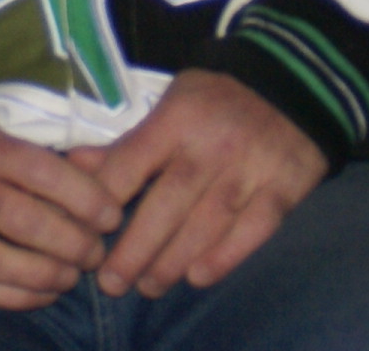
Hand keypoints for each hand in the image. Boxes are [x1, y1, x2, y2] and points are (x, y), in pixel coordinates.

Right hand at [0, 113, 121, 309]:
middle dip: (71, 243)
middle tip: (96, 253)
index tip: (111, 216)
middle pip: (24, 221)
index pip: (41, 172)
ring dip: (45, 275)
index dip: (84, 196)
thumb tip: (101, 185)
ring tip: (71, 276)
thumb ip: (43, 161)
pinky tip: (42, 294)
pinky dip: (15, 298)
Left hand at [64, 70, 326, 298]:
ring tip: (149, 286)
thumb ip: (127, 141)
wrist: (294, 81)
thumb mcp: (170, 103)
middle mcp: (211, 146)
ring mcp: (250, 168)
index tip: (87, 234)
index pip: (131, 165)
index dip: (104, 203)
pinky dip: (225, 256)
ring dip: (173, 261)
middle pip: (167, 205)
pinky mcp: (284, 187)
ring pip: (206, 224)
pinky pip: (253, 229)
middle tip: (112, 283)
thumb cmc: (218, 99)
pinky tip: (198, 276)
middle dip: (136, 248)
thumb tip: (74, 164)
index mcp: (176, 120)